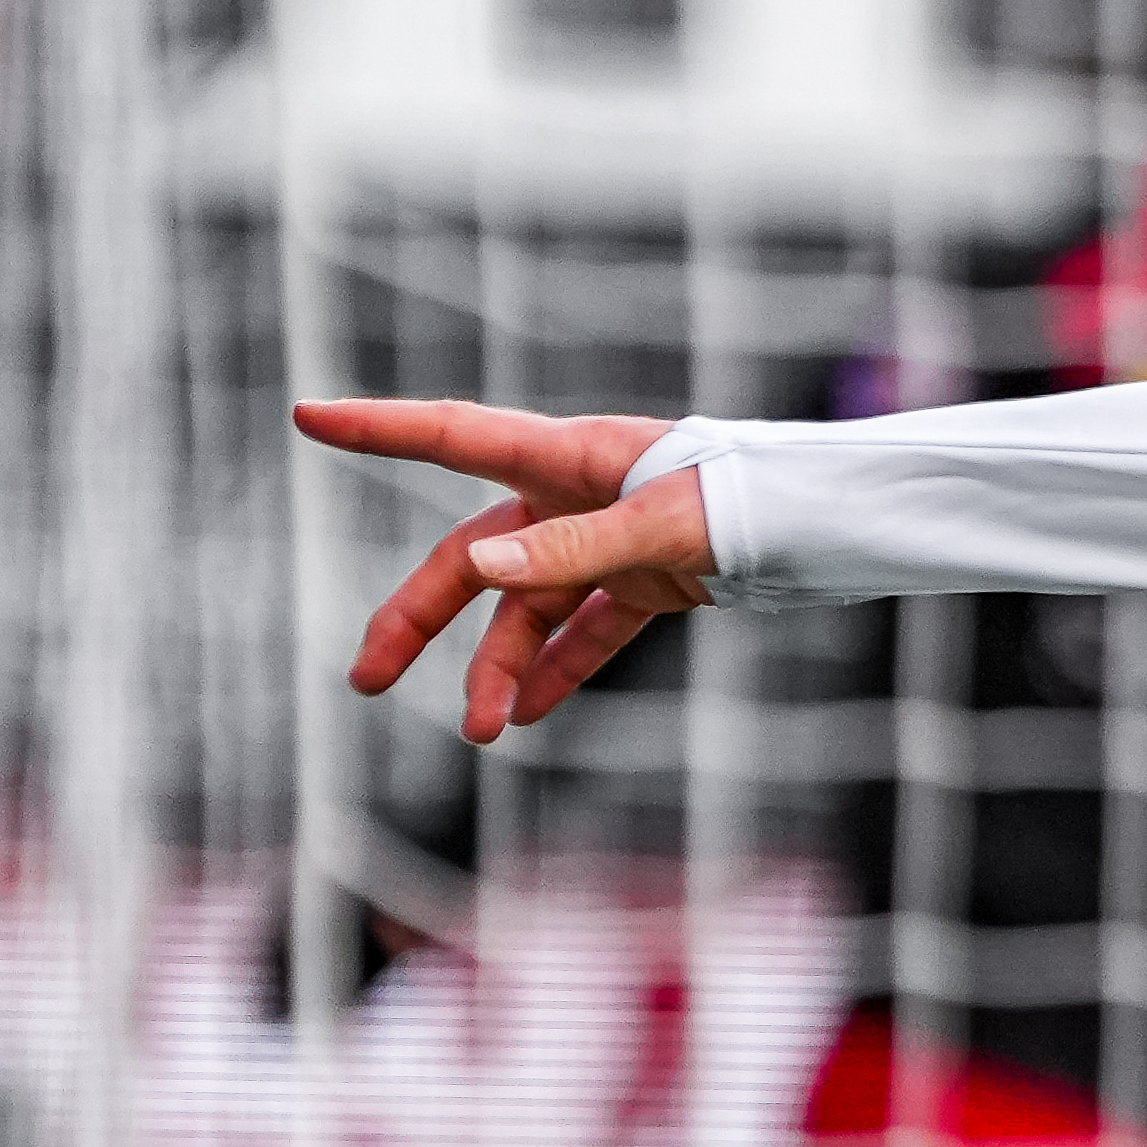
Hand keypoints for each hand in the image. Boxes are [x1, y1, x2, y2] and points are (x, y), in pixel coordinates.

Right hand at [293, 400, 718, 743]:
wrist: (839, 522)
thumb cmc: (757, 500)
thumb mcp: (665, 526)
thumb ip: (573, 548)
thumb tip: (479, 566)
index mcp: (575, 456)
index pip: (457, 435)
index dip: (381, 429)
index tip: (307, 414)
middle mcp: (581, 494)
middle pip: (472, 556)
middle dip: (418, 619)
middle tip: (368, 681)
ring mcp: (613, 539)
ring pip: (528, 606)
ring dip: (500, 667)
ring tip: (485, 732)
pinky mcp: (652, 580)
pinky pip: (589, 630)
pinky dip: (562, 670)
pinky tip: (530, 717)